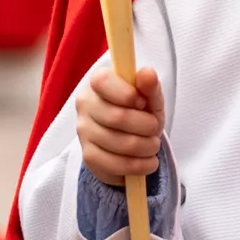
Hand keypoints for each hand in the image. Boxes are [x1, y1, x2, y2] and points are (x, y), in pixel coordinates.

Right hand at [78, 65, 164, 183]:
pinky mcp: (89, 156)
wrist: (130, 145)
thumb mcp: (151, 100)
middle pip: (117, 117)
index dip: (128, 94)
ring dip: (147, 147)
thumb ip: (150, 87)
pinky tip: (148, 162)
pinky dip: (140, 165)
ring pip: (120, 143)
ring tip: (153, 145)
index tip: (143, 103)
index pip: (103, 82)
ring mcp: (84, 132)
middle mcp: (85, 105)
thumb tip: (147, 73)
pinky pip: (116, 164)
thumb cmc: (140, 114)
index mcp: (98, 83)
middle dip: (146, 126)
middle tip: (155, 128)